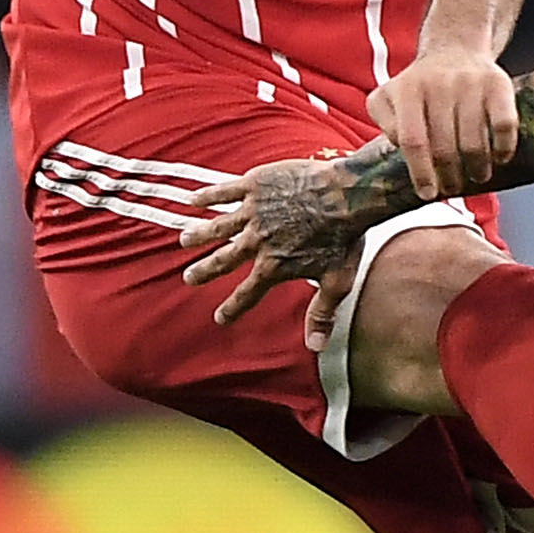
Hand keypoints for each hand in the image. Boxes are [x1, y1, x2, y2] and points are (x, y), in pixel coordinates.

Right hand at [178, 158, 370, 343]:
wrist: (348, 194)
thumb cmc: (346, 237)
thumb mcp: (336, 281)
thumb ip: (322, 314)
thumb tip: (316, 347)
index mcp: (274, 266)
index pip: (247, 294)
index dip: (232, 308)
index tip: (220, 319)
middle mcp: (256, 242)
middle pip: (224, 260)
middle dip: (205, 271)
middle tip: (189, 278)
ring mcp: (253, 212)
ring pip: (218, 226)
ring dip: (200, 234)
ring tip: (185, 240)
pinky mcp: (255, 185)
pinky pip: (224, 191)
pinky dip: (208, 196)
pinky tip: (194, 200)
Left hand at [367, 45, 517, 199]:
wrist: (454, 48)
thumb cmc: (419, 86)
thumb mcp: (387, 98)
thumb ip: (385, 124)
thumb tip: (402, 148)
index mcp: (407, 90)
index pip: (413, 141)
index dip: (421, 173)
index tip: (428, 193)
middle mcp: (438, 84)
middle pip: (445, 147)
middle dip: (450, 176)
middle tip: (453, 188)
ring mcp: (470, 83)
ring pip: (475, 141)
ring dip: (478, 168)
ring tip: (477, 177)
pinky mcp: (498, 84)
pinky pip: (505, 125)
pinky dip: (504, 148)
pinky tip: (500, 158)